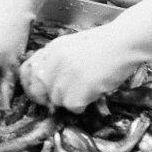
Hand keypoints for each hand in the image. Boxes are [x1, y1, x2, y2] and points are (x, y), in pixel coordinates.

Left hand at [19, 25, 138, 112]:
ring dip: (71, 99)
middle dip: (48, 98)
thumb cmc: (105, 43)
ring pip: (57, 101)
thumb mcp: (73, 44)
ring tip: (88, 87)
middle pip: (39, 90)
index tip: (39, 91)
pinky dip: (84, 104)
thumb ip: (57, 58)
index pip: (27, 71)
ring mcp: (64, 78)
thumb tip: (46, 79)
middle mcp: (53, 63)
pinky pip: (73, 107)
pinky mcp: (76, 92)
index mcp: (52, 49)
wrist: (124, 43)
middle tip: (65, 96)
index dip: (30, 84)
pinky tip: (95, 91)